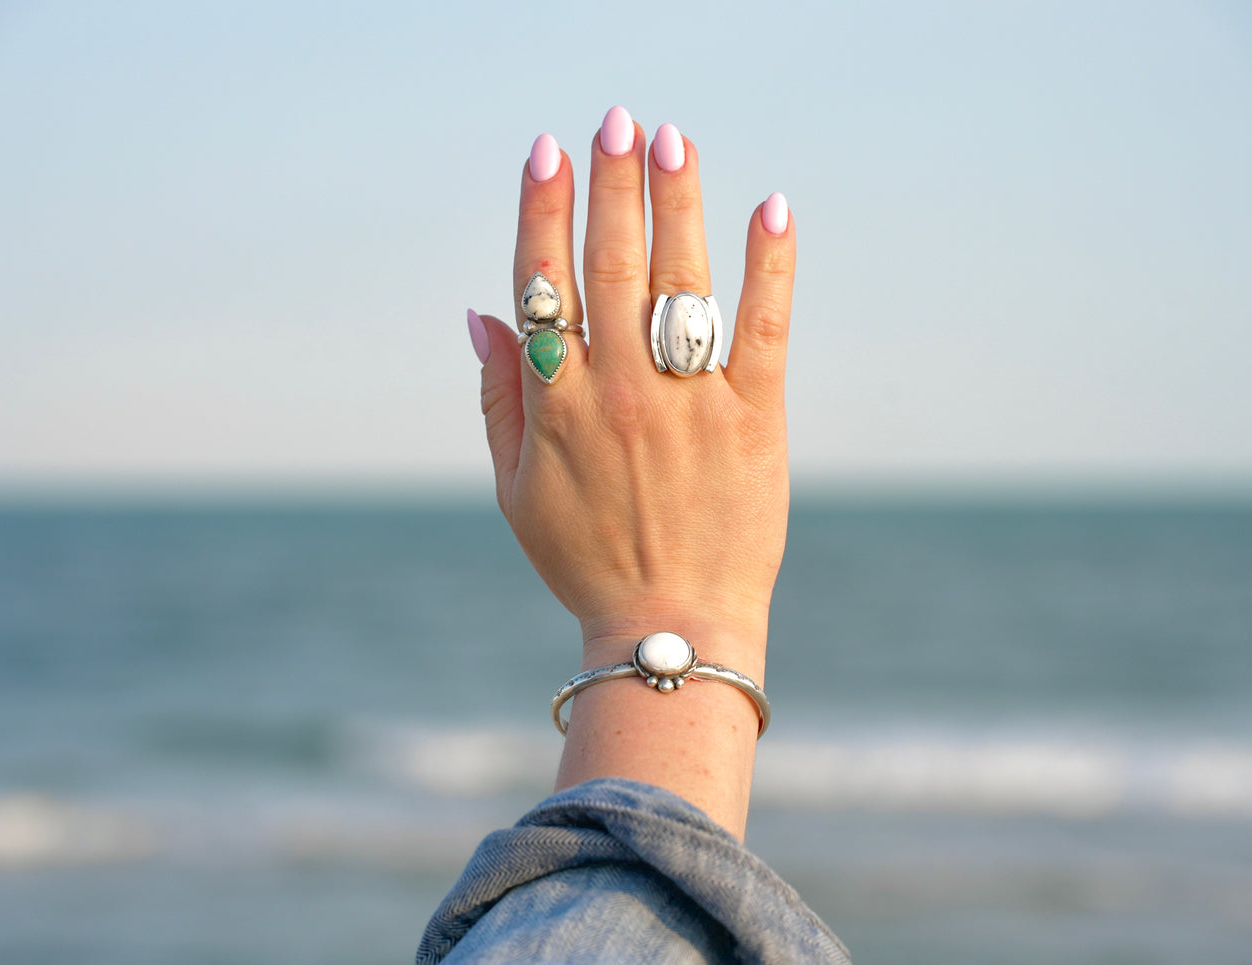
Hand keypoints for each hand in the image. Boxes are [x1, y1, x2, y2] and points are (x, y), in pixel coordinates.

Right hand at [466, 106, 793, 835]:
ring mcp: (689, 402)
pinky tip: (770, 207)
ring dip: (676, 204)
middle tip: (617, 121)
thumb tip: (481, 313)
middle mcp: (618, 391)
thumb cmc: (585, 560)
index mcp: (556, 404)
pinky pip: (762, 327)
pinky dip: (769, 265)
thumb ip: (495, 398)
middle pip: (611, 265)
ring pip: (680, 281)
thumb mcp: (513, 490)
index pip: (544, 284)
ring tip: (673, 141)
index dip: (543, 210)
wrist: (671, 629)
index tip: (550, 152)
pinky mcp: (754, 419)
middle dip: (612, 185)